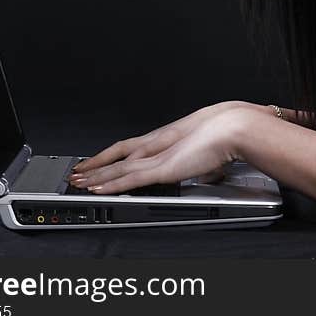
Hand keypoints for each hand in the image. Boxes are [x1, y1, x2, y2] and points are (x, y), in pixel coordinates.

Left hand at [69, 102, 253, 193]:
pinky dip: (112, 184)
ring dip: (97, 174)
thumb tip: (213, 172)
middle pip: (121, 153)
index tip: (106, 158)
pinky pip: (130, 178)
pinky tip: (97, 189)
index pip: (138, 145)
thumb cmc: (235, 129)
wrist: (238, 127)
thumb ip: (210, 163)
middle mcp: (161, 143)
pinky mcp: (162, 168)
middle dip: (98, 162)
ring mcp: (160, 155)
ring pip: (119, 166)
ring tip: (77, 181)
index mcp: (173, 136)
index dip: (119, 152)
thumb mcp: (219, 149)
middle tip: (78, 169)